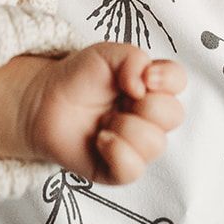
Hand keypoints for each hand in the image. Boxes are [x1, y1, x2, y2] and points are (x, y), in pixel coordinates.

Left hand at [24, 45, 185, 184]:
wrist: (44, 102)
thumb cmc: (78, 77)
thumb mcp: (106, 54)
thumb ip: (133, 58)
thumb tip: (145, 85)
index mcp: (150, 86)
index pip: (179, 82)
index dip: (169, 79)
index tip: (146, 78)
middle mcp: (148, 116)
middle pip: (174, 115)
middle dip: (146, 105)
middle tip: (121, 99)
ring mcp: (135, 145)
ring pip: (155, 144)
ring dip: (126, 127)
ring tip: (105, 121)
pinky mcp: (118, 170)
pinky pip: (133, 169)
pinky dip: (117, 152)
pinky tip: (101, 139)